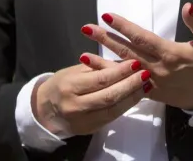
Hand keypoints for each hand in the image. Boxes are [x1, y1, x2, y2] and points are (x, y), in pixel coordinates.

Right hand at [31, 56, 150, 136]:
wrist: (46, 110)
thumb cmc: (62, 83)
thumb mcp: (74, 71)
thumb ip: (96, 68)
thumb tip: (122, 63)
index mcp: (70, 86)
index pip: (100, 79)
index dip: (120, 72)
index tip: (135, 63)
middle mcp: (76, 106)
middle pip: (109, 96)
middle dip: (130, 85)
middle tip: (146, 74)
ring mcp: (83, 121)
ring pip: (113, 109)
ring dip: (132, 97)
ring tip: (146, 85)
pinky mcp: (90, 130)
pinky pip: (111, 117)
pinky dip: (126, 106)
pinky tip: (136, 96)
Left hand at [82, 3, 192, 110]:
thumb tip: (188, 6)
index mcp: (170, 53)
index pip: (142, 38)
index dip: (124, 27)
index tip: (107, 15)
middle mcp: (157, 68)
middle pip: (127, 52)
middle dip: (106, 40)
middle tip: (87, 28)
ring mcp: (152, 82)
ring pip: (124, 71)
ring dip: (103, 62)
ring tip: (83, 54)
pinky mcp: (150, 93)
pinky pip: (127, 86)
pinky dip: (112, 80)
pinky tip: (98, 74)